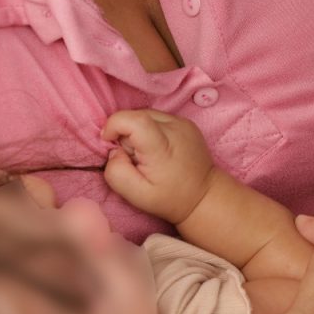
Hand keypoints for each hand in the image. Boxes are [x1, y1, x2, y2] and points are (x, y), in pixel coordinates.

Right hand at [102, 109, 216, 222]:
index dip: (114, 125)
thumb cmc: (169, 198)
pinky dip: (150, 129)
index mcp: (162, 147)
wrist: (203, 195)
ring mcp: (183, 123)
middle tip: (135, 157)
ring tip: (148, 154)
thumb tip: (113, 151)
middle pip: (136, 116)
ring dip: (138, 132)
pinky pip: (158, 117)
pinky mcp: (186, 122)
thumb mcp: (137, 196)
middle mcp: (175, 129)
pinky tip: (158, 149)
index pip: (134, 120)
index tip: (110, 142)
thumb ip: (117, 173)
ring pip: (146, 115)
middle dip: (126, 134)